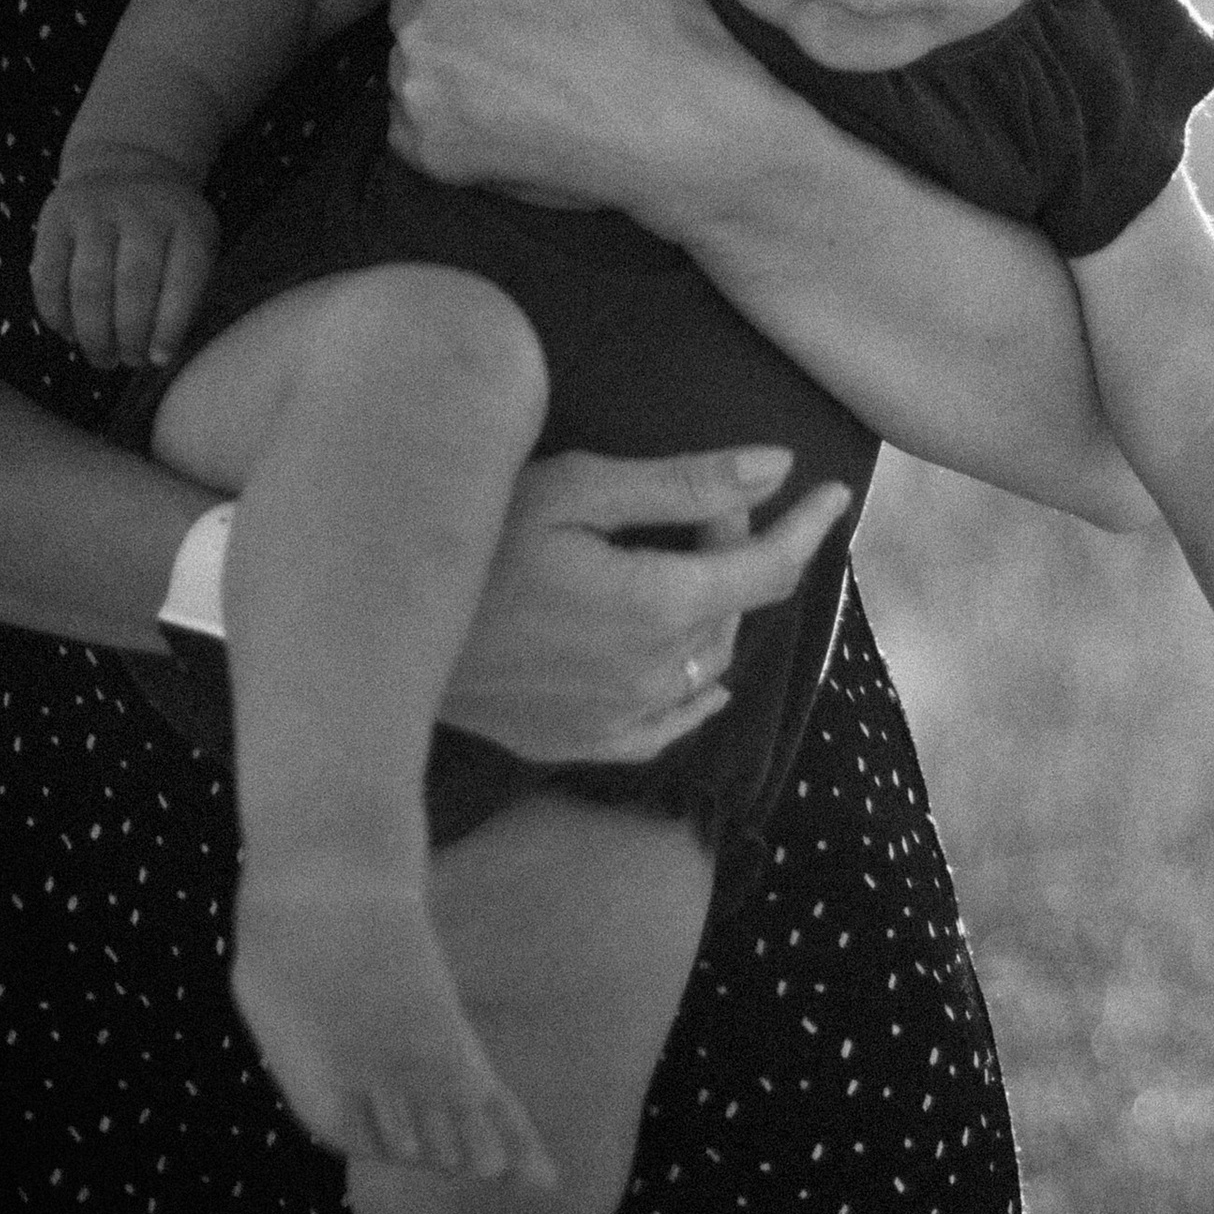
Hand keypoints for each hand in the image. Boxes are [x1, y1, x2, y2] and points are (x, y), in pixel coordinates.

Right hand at [30, 160, 217, 369]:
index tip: (159, 359)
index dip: (170, 326)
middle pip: (133, 285)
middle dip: (128, 336)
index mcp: (188, 222)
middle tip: (126, 362)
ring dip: (92, 333)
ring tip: (101, 357)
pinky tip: (68, 333)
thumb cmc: (166, 228)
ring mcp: (96, 210)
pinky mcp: (56, 216)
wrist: (125, 166)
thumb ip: (186, 293)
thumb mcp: (194, 245)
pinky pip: (49, 275)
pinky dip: (55, 313)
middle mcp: (142, 211)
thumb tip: (159, 356)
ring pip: (89, 284)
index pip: (183, 279)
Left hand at [387, 0, 753, 222]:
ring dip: (448, 65)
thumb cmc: (654, 16)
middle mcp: (422, 28)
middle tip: (532, 37)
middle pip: (416, 5)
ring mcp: (422, 98)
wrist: (687, 129)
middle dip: (458, 12)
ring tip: (524, 78)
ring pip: (411, 63)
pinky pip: (408, 123)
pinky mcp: (434, 157)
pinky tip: (504, 116)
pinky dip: (444, 119)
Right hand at [442, 444, 849, 763]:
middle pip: (732, 608)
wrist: (376, 628)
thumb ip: (684, 485)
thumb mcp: (577, 488)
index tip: (836, 492)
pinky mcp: (577, 746)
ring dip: (710, 610)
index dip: (809, 528)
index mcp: (657, 607)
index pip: (769, 573)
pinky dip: (695, 694)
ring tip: (674, 560)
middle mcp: (651, 675)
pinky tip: (701, 680)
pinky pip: (666, 726)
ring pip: (704, 663)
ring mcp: (614, 720)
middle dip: (733, 549)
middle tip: (698, 503)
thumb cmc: (472, 538)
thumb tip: (776, 468)